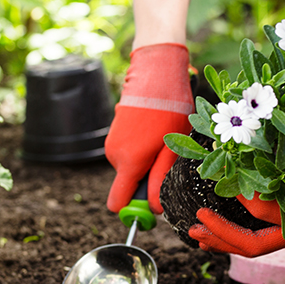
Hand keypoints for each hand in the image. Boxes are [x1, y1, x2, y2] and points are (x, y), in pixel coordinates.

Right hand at [105, 43, 193, 213]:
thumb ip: (159, 180)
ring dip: (146, 162)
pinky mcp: (115, 133)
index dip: (134, 209)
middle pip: (127, 186)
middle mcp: (114, 156)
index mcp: (129, 163)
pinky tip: (153, 131)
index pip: (117, 204)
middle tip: (166, 159)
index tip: (151, 205)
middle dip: (146, 181)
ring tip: (161, 139)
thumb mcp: (172, 149)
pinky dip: (140, 149)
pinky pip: (128, 153)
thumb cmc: (170, 110)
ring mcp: (112, 143)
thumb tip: (154, 208)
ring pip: (130, 168)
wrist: (155, 73)